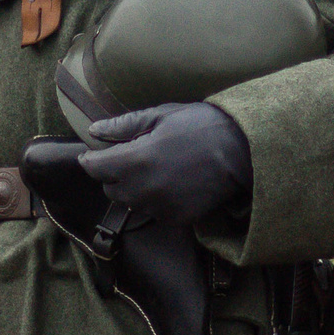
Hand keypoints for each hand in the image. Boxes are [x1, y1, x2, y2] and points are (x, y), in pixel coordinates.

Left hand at [79, 102, 253, 226]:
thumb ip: (124, 126)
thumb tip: (94, 130)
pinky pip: (154, 212)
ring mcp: (160, 207)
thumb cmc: (201, 125)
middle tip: (130, 157)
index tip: (93, 154)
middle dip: (113, 174)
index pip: (94, 168)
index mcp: (135, 160)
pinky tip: (171, 183)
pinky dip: (156, 200)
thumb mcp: (161, 115)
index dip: (90, 159)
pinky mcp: (178, 219)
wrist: (243, 151)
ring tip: (154, 170)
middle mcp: (143, 189)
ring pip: (131, 203)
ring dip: (134, 188)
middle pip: (111, 189)